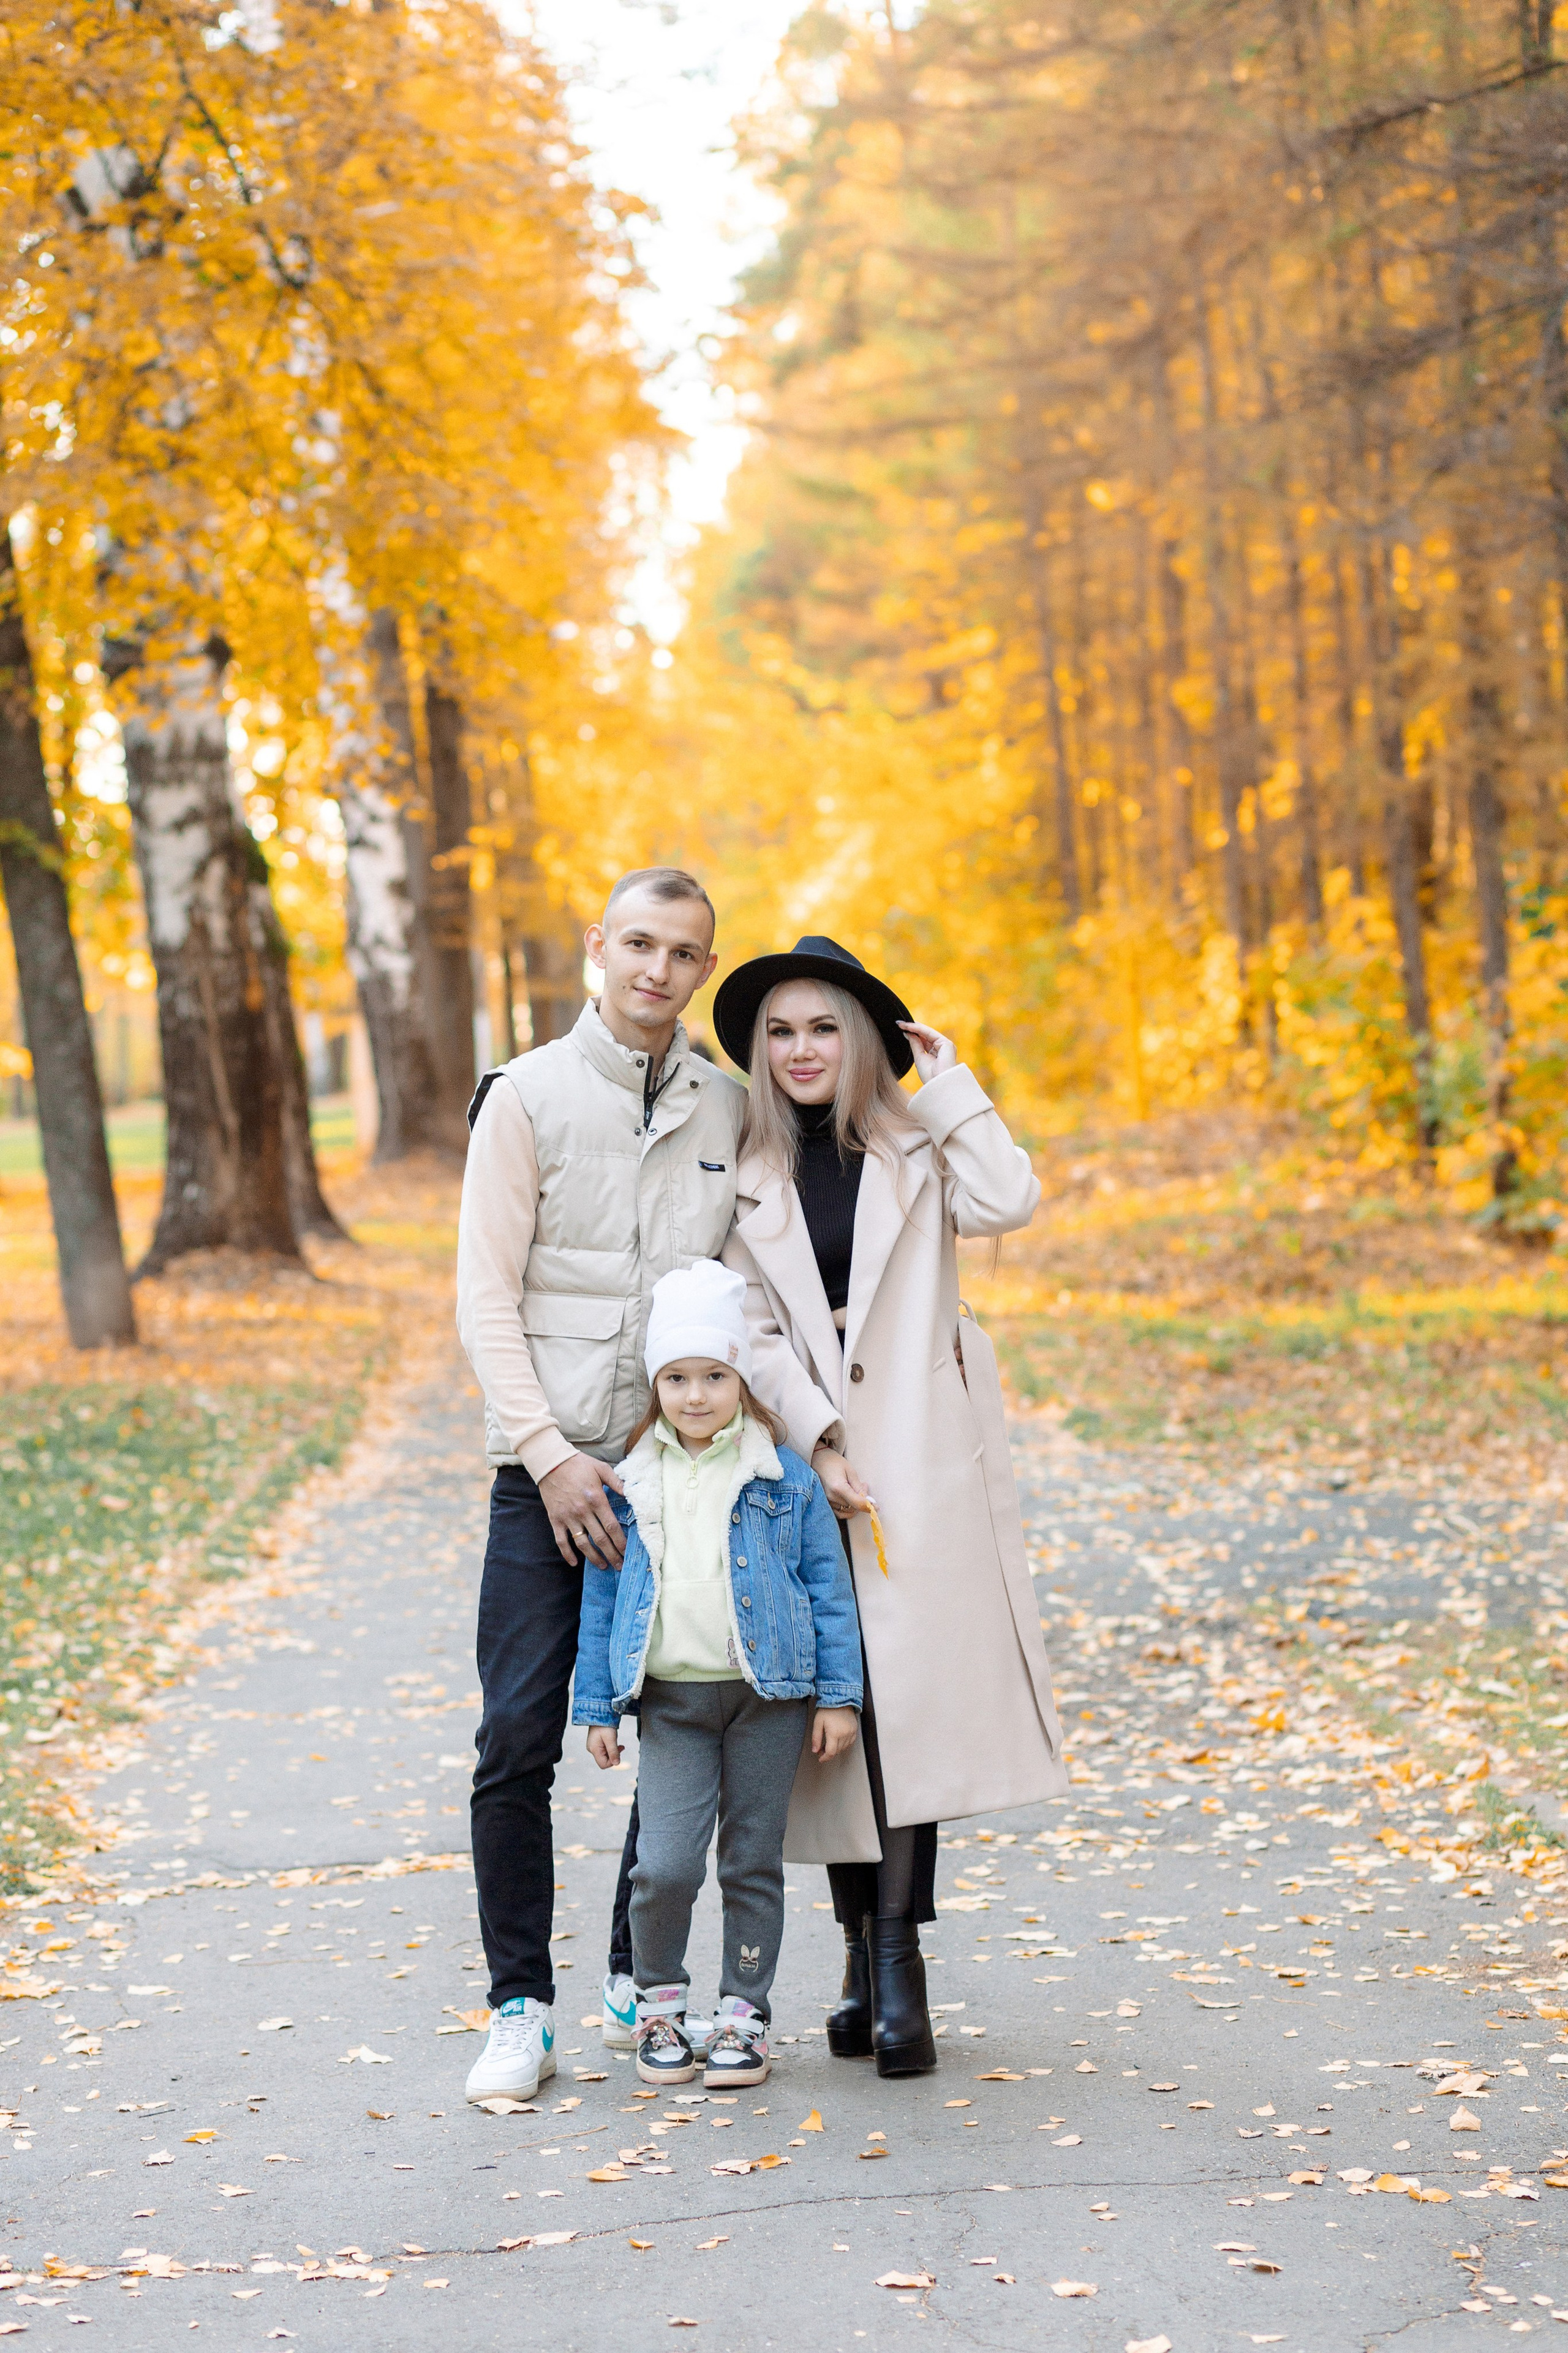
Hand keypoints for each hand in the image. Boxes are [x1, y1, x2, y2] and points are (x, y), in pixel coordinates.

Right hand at [538, 1452, 626, 1566]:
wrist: (551, 1463)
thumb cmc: (578, 1465)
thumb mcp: (601, 1468)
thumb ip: (617, 1482)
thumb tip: (631, 1492)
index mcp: (596, 1499)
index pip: (611, 1527)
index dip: (620, 1542)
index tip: (626, 1551)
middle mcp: (583, 1511)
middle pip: (600, 1539)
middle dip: (612, 1554)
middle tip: (620, 1565)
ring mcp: (568, 1517)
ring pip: (583, 1544)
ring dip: (594, 1558)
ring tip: (603, 1566)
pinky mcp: (555, 1519)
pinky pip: (561, 1541)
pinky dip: (567, 1554)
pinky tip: (575, 1563)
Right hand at [586, 1724, 622, 1769]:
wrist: (600, 1713)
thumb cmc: (605, 1724)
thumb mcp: (611, 1738)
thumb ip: (613, 1752)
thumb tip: (617, 1764)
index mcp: (594, 1749)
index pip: (603, 1764)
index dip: (612, 1762)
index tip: (619, 1751)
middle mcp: (592, 1749)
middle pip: (604, 1760)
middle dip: (613, 1755)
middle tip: (620, 1746)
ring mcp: (593, 1746)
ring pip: (605, 1755)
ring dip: (613, 1751)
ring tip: (617, 1743)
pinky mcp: (596, 1743)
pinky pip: (604, 1750)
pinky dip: (610, 1747)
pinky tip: (613, 1741)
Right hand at [811, 1445, 873, 1518]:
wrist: (817, 1459)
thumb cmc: (833, 1462)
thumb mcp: (850, 1471)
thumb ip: (859, 1487)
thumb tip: (869, 1501)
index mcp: (838, 1487)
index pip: (857, 1503)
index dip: (869, 1506)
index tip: (876, 1507)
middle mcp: (831, 1497)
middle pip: (853, 1508)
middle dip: (862, 1501)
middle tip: (863, 1487)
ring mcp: (826, 1502)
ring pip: (848, 1512)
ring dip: (855, 1505)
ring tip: (854, 1490)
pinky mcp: (824, 1504)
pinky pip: (839, 1513)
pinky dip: (847, 1509)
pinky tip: (848, 1498)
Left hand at [811, 1706, 858, 1761]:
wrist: (840, 1698)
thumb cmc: (828, 1708)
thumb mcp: (818, 1722)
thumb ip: (816, 1738)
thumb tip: (815, 1750)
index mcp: (834, 1733)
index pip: (830, 1752)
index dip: (825, 1758)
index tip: (820, 1759)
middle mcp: (844, 1734)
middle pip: (837, 1751)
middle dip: (828, 1753)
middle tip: (821, 1749)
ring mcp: (851, 1732)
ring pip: (843, 1748)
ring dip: (836, 1749)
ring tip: (829, 1743)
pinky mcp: (855, 1730)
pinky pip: (850, 1743)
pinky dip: (843, 1744)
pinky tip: (837, 1740)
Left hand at [896, 1019, 958, 1084]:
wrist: (938, 1085)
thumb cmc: (930, 1076)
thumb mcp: (919, 1057)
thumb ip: (915, 1044)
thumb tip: (908, 1033)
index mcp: (936, 1053)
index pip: (923, 1040)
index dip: (913, 1034)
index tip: (900, 1029)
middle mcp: (942, 1047)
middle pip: (925, 1035)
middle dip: (912, 1029)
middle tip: (899, 1024)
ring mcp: (945, 1045)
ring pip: (926, 1032)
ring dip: (913, 1027)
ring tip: (900, 1024)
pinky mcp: (946, 1043)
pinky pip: (929, 1033)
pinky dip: (918, 1029)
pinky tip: (907, 1027)